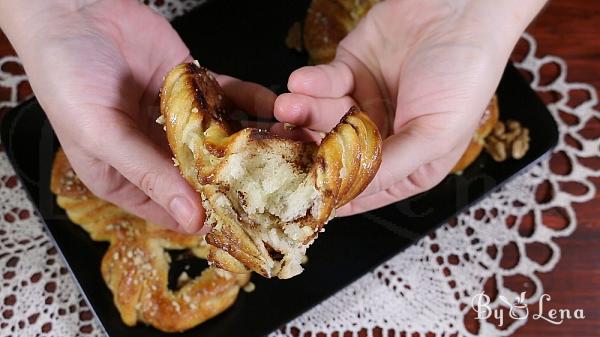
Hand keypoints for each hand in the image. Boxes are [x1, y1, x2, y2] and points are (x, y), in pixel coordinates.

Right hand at [0, 0, 275, 231]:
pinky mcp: (194, 87)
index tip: (244, 224)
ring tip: (287, 150)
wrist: (72, 10)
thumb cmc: (67, 77)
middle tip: (279, 188)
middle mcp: (156, 153)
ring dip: (253, 144)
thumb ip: (149, 175)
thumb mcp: (102, 135)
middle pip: (204, 178)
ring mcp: (179, 120)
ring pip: (222, 140)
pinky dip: (252, 103)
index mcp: (127, 177)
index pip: (173, 209)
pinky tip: (275, 110)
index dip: (206, 218)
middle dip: (239, 182)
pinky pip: (230, 99)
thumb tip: (192, 220)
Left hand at [275, 0, 545, 214]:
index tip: (301, 189)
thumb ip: (390, 168)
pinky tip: (301, 82)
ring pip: (323, 119)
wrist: (461, 8)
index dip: (332, 191)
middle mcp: (381, 138)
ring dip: (304, 113)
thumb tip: (345, 197)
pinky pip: (323, 84)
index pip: (362, 189)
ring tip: (289, 106)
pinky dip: (310, 84)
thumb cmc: (464, 75)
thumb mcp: (435, 134)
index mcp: (407, 164)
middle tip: (283, 144)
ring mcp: (362, 105)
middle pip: (335, 154)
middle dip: (309, 148)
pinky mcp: (348, 72)